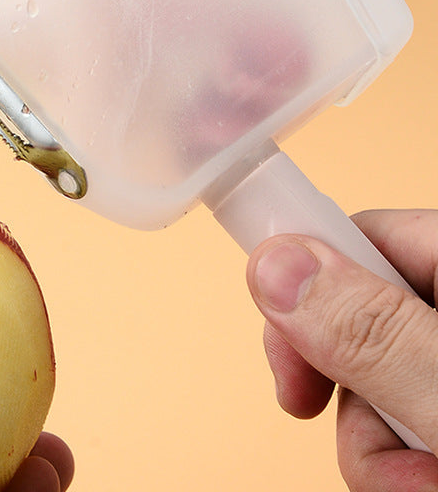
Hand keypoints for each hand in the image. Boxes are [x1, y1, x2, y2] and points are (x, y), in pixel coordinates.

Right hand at [245, 209, 437, 490]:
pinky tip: (425, 486)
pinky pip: (401, 417)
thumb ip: (373, 332)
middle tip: (335, 423)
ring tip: (417, 486)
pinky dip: (401, 462)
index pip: (369, 232)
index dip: (310, 273)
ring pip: (376, 378)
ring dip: (376, 444)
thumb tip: (275, 264)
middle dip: (343, 385)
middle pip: (362, 313)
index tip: (278, 327)